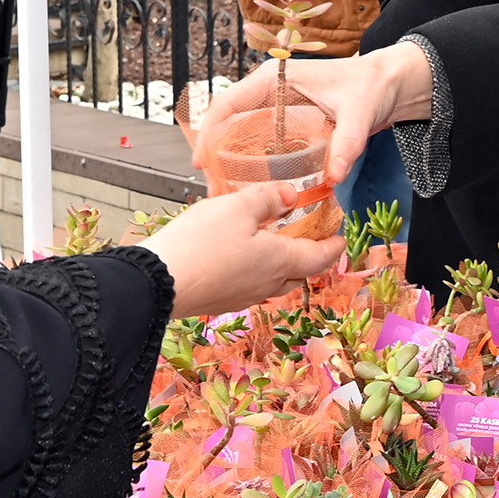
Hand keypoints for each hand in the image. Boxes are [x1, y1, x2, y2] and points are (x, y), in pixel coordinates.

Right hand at [143, 182, 346, 318]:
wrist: (156, 284)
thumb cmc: (199, 244)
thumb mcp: (237, 207)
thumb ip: (267, 198)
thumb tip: (290, 196)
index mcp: (279, 261)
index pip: (319, 258)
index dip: (334, 247)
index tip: (342, 239)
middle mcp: (266, 285)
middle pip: (299, 275)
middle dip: (308, 259)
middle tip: (309, 240)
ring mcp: (242, 297)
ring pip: (273, 283)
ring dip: (279, 267)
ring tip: (272, 246)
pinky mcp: (219, 301)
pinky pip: (248, 286)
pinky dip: (253, 272)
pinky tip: (238, 258)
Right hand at [206, 43, 433, 192]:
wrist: (389, 84)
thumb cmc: (372, 87)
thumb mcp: (360, 114)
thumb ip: (348, 143)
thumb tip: (335, 174)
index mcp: (276, 79)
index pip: (229, 103)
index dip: (209, 131)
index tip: (201, 161)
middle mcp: (270, 90)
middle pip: (227, 121)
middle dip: (214, 151)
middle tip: (211, 185)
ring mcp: (277, 106)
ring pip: (239, 132)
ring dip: (228, 158)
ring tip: (223, 189)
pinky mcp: (287, 121)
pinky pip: (258, 139)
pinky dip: (249, 159)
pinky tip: (248, 184)